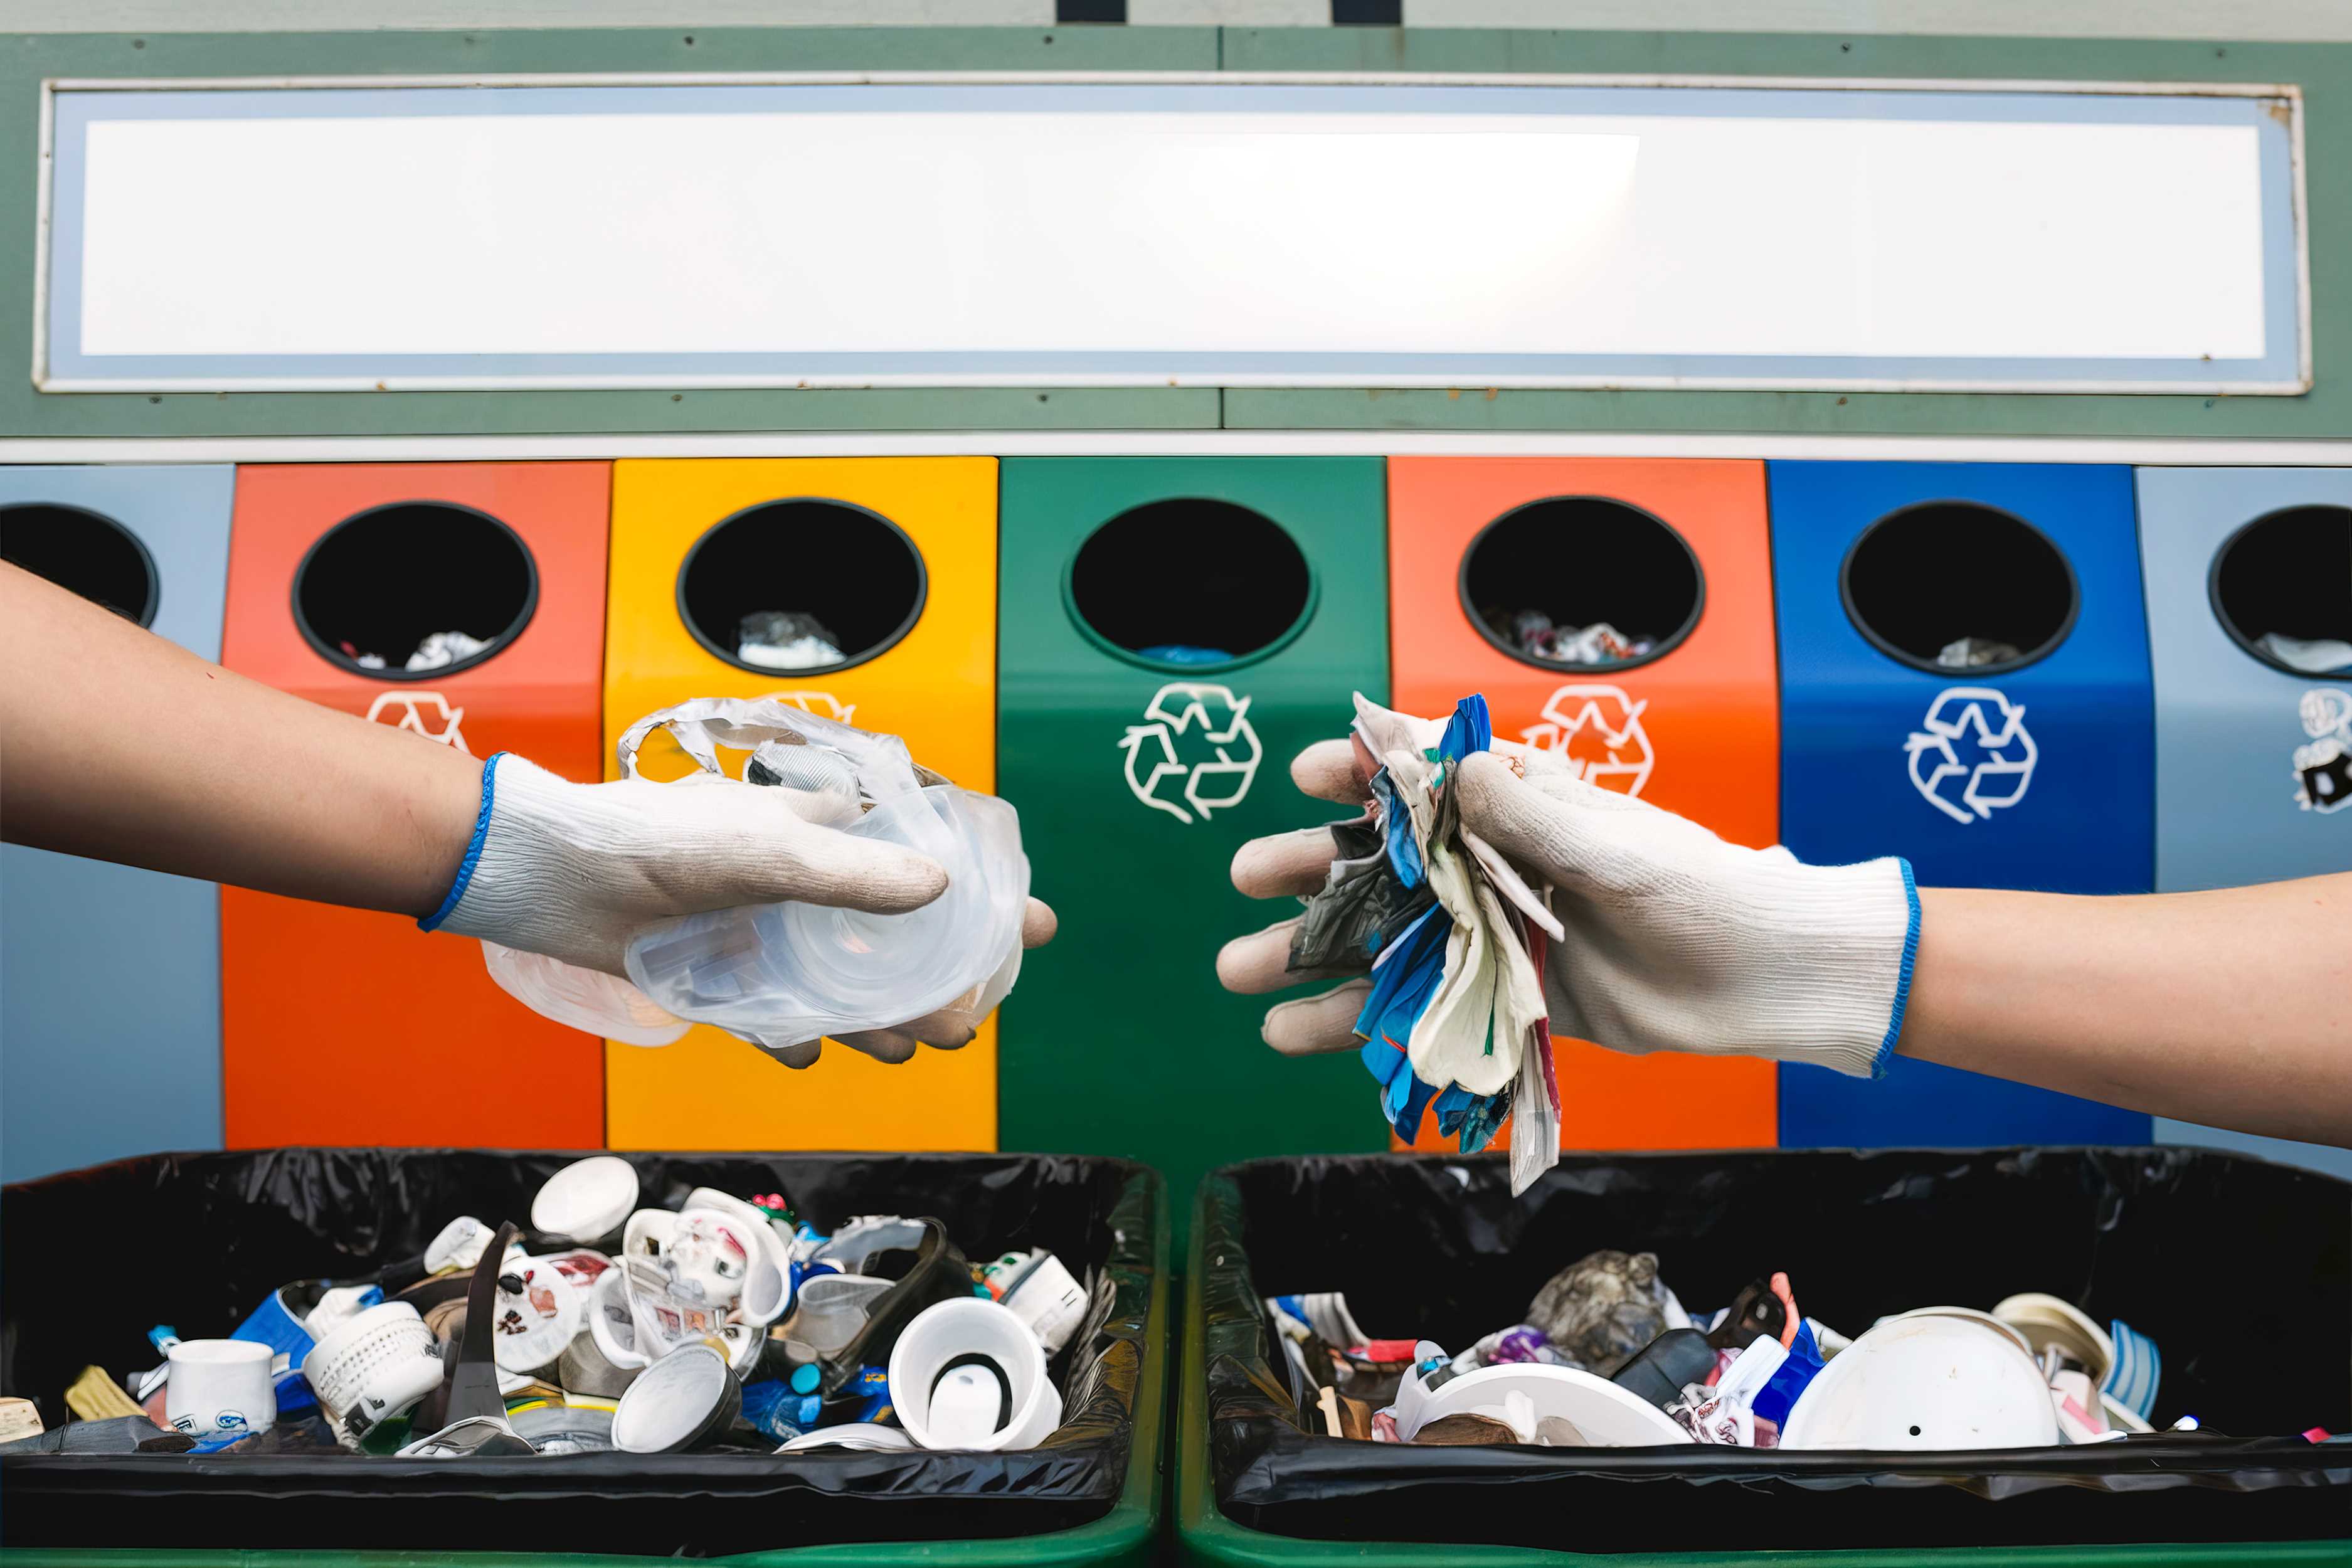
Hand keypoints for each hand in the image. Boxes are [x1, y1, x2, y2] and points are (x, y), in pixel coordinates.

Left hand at [434, 754, 1055, 1065]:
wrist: (557, 877)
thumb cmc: (663, 841)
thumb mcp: (770, 851)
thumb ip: (852, 875)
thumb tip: (939, 888)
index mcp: (832, 835)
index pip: (931, 860)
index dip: (986, 895)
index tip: (1032, 928)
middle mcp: (809, 887)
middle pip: (901, 940)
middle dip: (942, 981)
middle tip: (968, 1017)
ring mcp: (771, 934)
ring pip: (850, 986)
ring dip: (882, 1019)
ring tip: (911, 1045)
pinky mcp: (727, 977)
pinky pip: (778, 1017)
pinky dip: (796, 1035)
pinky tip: (808, 1049)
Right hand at [1216, 734, 1913, 1078]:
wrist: (1764, 980)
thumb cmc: (1704, 893)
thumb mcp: (1617, 850)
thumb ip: (1530, 819)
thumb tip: (1455, 765)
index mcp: (1523, 808)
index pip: (1425, 774)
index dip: (1359, 767)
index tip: (1303, 775)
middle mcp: (1495, 865)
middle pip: (1383, 861)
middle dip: (1309, 868)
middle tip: (1244, 879)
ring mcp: (1494, 933)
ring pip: (1385, 939)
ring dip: (1311, 955)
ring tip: (1237, 973)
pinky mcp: (1506, 997)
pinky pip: (1417, 1007)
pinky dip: (1356, 1024)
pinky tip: (1294, 1037)